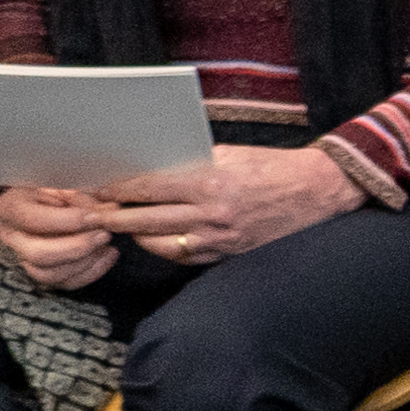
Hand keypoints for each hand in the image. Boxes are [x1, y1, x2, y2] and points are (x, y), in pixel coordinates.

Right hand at [0, 182, 118, 291]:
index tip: (95, 217)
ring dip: (84, 262)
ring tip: (107, 244)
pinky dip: (92, 272)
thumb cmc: (56, 187)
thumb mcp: (63, 183)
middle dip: (77, 247)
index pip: (32, 220)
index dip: (67, 221)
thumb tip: (110, 210)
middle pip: (38, 254)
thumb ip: (82, 197)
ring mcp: (23, 259)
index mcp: (10, 208)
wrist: (49, 201)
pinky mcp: (43, 273)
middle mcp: (11, 237)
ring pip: (49, 275)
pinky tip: (109, 254)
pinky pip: (65, 283)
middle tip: (104, 234)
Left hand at [90, 141, 362, 269]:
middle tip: (92, 214)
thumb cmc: (275, 167)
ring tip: (117, 227)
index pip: (150, 187)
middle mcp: (211, 214)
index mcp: (211, 182)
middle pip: (146, 219)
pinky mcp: (228, 254)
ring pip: (159, 242)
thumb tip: (155, 165)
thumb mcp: (232, 155)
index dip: (120, 190)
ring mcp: (219, 239)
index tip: (100, 189)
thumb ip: (194, 162)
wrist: (317, 192)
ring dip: (134, 234)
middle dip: (114, 217)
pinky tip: (152, 240)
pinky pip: (183, 256)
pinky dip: (163, 248)